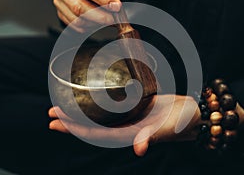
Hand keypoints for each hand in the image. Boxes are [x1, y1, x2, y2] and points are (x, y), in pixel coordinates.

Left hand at [48, 95, 201, 155]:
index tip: (56, 122)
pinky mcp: (134, 106)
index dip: (75, 129)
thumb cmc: (184, 121)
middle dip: (71, 121)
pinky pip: (111, 106)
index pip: (96, 134)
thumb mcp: (169, 128)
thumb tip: (139, 149)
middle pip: (92, 126)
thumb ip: (154, 136)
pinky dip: (98, 102)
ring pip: (99, 116)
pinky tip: (90, 95)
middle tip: (51, 111)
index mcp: (130, 135)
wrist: (193, 112)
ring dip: (81, 111)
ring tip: (63, 104)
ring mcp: (129, 117)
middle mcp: (126, 128)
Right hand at [51, 0, 130, 31]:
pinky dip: (90, 27)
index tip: (116, 6)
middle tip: (115, 18)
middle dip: (101, 16)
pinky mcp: (61, 12)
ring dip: (96, 24)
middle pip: (79, 7)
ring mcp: (59, 1)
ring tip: (108, 20)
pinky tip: (98, 22)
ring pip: (77, 20)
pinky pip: (75, 26)